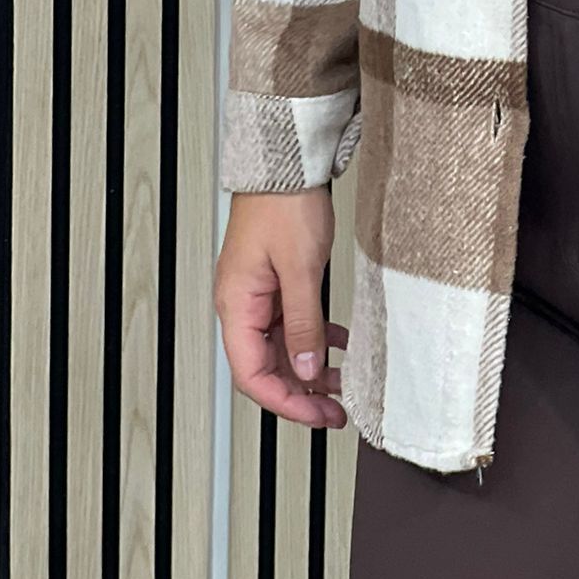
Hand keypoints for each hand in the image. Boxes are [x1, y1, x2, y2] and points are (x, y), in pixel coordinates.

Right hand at [215, 189, 348, 430]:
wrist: (287, 162)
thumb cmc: (285, 204)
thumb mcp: (301, 268)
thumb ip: (303, 322)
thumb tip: (304, 370)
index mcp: (237, 305)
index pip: (252, 374)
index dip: (284, 402)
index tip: (315, 416)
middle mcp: (242, 304)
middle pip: (266, 366)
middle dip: (300, 393)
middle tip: (334, 411)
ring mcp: (258, 294)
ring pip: (281, 347)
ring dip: (309, 368)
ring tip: (340, 385)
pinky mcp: (274, 282)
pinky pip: (290, 323)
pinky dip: (313, 338)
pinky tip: (337, 345)